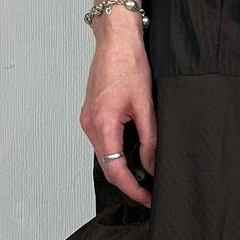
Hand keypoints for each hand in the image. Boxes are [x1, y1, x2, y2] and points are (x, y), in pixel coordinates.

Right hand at [80, 13, 156, 207]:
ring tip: (144, 173)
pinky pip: (102, 142)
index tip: (146, 198)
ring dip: (122, 167)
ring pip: (104, 155)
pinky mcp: (90, 115)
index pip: (116, 170)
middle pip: (108, 166)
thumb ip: (150, 138)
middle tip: (148, 191)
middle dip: (128, 182)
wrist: (115, 41)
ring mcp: (87, 120)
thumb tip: (151, 164)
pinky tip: (132, 152)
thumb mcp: (146, 105)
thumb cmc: (128, 64)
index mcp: (103, 124)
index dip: (132, 189)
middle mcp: (89, 125)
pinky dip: (116, 152)